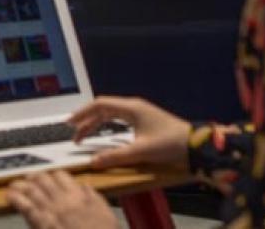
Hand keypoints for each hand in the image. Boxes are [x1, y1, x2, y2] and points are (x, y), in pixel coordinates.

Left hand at [7, 170, 118, 228]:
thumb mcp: (105, 212)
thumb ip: (93, 197)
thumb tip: (84, 186)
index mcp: (78, 195)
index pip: (61, 175)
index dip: (52, 174)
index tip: (49, 177)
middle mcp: (62, 199)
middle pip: (43, 179)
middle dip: (34, 177)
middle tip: (29, 179)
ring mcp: (49, 211)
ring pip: (31, 190)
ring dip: (21, 185)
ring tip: (15, 185)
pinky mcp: (40, 224)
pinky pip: (25, 206)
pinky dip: (15, 199)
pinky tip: (9, 196)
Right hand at [68, 96, 189, 169]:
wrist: (194, 144)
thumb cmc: (170, 143)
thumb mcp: (141, 151)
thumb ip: (116, 156)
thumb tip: (94, 161)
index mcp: (132, 108)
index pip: (100, 104)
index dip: (83, 112)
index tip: (70, 122)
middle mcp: (134, 107)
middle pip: (103, 109)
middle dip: (87, 120)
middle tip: (74, 134)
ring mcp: (140, 113)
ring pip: (111, 114)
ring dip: (96, 123)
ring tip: (84, 136)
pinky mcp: (144, 121)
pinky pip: (119, 119)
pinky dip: (107, 126)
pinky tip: (103, 135)